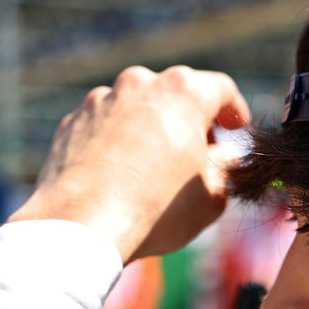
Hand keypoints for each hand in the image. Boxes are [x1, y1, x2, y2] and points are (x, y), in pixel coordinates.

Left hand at [10, 66, 250, 261]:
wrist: (82, 225)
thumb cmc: (156, 209)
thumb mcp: (212, 197)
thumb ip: (225, 169)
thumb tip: (222, 159)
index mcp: (183, 92)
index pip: (220, 90)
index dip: (233, 111)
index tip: (236, 130)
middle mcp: (140, 83)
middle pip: (175, 93)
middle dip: (189, 120)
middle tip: (197, 152)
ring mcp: (101, 99)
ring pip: (136, 108)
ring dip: (149, 129)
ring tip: (153, 168)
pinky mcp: (72, 121)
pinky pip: (103, 126)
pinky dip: (115, 142)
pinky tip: (118, 175)